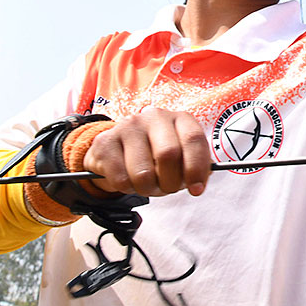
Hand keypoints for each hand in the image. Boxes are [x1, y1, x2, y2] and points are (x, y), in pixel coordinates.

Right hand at [82, 107, 211, 196]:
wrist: (116, 150)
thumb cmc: (155, 155)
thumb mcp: (180, 156)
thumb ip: (194, 166)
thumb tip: (199, 182)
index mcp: (179, 118)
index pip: (194, 139)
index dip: (197, 168)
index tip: (196, 189)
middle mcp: (154, 116)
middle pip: (168, 154)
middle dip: (170, 182)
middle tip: (167, 189)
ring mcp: (128, 126)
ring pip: (143, 172)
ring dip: (148, 189)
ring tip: (147, 185)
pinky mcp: (105, 141)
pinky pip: (121, 178)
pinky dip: (128, 188)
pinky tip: (129, 180)